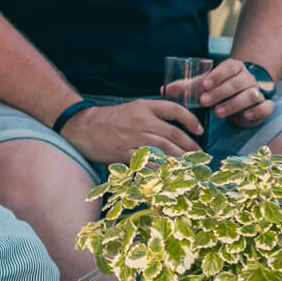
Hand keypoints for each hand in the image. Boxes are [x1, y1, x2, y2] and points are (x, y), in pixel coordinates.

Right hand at [59, 99, 202, 163]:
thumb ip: (150, 116)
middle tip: (199, 155)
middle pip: (173, 134)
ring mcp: (134, 137)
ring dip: (181, 159)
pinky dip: (162, 169)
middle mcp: (141, 120)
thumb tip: (173, 130)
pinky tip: (171, 174)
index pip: (174, 109)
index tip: (199, 130)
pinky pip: (149, 162)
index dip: (190, 120)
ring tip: (190, 166)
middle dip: (190, 146)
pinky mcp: (125, 153)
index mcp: (143, 107)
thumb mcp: (131, 109)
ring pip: (165, 149)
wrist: (82, 126)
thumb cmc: (107, 119)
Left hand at [175, 58, 274, 129]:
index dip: (217, 75)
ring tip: (218, 112)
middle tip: (204, 102)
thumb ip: (186, 86)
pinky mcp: (264, 106)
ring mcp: (258, 91)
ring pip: (250, 95)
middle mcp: (247, 78)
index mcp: (234, 67)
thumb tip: (164, 90)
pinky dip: (258, 111)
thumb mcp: (203, 85)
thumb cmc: (218, 89)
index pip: (228, 66)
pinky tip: (246, 116)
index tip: (203, 85)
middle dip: (220, 92)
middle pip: (237, 82)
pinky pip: (266, 107)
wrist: (240, 97)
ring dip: (234, 103)